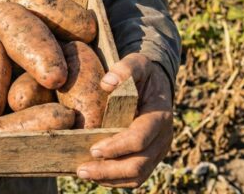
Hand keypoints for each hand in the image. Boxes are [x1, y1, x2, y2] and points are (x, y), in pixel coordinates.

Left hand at [77, 53, 173, 187]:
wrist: (158, 85)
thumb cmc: (144, 75)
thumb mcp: (137, 63)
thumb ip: (125, 69)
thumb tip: (107, 83)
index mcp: (159, 116)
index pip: (139, 139)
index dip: (117, 147)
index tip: (93, 150)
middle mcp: (162, 138)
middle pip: (138, 165)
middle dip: (109, 170)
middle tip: (81, 170)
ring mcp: (158, 151)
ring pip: (137, 176)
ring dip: (110, 179)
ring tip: (84, 174)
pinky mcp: (150, 158)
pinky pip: (136, 178)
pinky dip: (115, 180)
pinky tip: (96, 175)